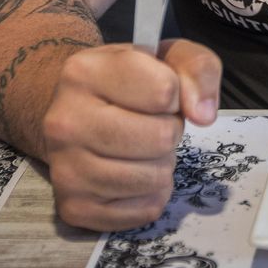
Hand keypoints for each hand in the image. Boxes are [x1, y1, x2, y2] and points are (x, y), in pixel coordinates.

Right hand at [41, 38, 221, 230]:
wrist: (75, 116)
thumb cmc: (126, 84)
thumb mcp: (164, 57)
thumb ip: (197, 68)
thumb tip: (203, 114)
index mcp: (83, 72)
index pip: (164, 92)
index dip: (174, 95)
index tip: (158, 95)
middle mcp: (64, 121)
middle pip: (161, 138)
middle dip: (170, 131)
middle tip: (151, 124)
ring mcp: (64, 169)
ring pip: (154, 178)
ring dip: (162, 163)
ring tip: (141, 148)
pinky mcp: (74, 208)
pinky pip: (145, 210)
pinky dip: (151, 194)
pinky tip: (132, 173)